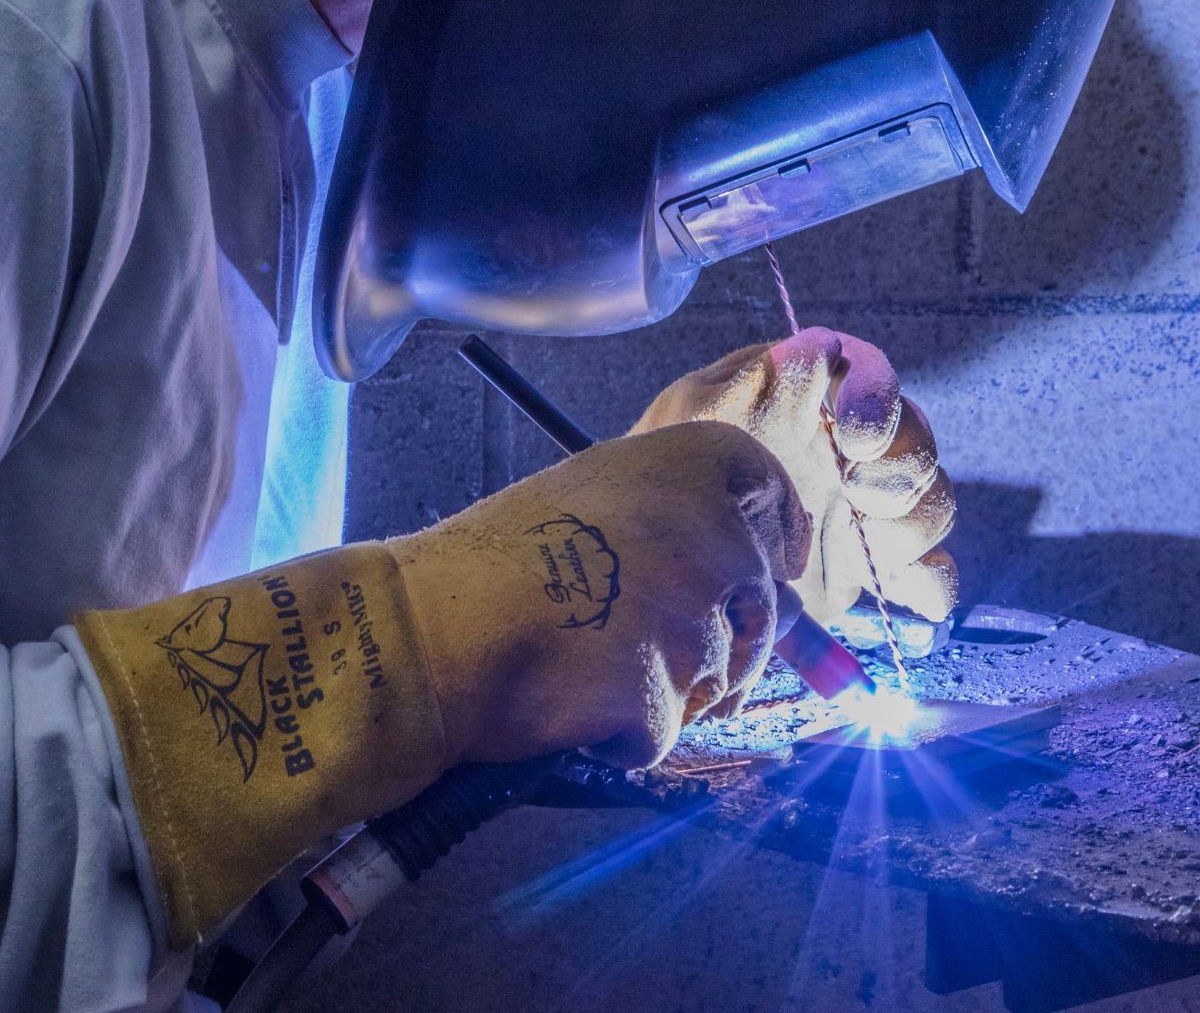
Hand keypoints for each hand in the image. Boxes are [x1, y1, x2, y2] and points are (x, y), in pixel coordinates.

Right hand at [78, 420, 804, 945]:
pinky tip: (571, 706)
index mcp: (682, 465)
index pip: (768, 483)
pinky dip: (627, 734)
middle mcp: (705, 532)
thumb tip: (739, 558)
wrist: (418, 634)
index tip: (781, 560)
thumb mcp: (590, 497)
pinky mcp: (661, 692)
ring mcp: (689, 616)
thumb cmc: (490, 564)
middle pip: (764, 601)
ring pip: (722, 673)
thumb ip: (672, 514)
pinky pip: (669, 729)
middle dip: (732, 636)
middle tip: (658, 648)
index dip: (781, 525)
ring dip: (673, 686)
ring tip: (589, 668)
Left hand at [634, 328, 956, 627]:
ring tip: (867, 541)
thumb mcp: (697, 417)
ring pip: (931, 504)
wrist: (655, 554)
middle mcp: (853, 451)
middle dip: (901, 467)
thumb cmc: (670, 470)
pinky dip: (930, 584)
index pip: (869, 378)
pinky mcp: (872, 568)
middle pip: (917, 443)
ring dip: (914, 522)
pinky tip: (903, 593)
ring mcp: (868, 511)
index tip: (854, 436)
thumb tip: (818, 349)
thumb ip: (758, 385)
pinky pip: (929, 574)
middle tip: (857, 491)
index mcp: (814, 400)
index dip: (876, 398)